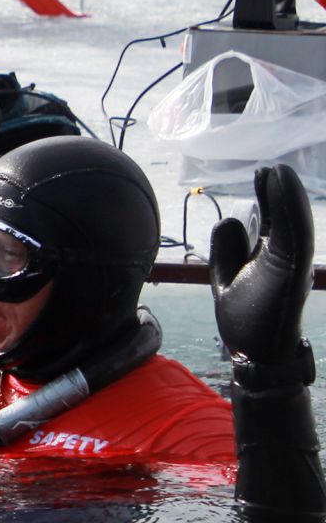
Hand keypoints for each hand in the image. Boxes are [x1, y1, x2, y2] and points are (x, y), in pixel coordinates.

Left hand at [211, 164, 313, 372]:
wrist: (255, 354)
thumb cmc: (246, 318)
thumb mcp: (227, 277)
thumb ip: (227, 250)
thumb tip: (229, 219)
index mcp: (271, 257)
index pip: (272, 220)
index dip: (268, 196)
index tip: (263, 174)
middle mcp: (285, 259)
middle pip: (283, 218)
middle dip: (277, 192)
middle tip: (271, 168)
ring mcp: (291, 267)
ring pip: (293, 226)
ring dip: (288, 198)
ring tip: (279, 172)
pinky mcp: (292, 276)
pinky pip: (295, 241)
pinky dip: (291, 215)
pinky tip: (283, 193)